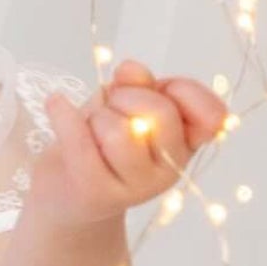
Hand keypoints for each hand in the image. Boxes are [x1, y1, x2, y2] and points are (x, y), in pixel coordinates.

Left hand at [30, 58, 227, 227]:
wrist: (65, 190)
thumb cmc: (102, 139)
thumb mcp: (126, 103)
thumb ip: (138, 85)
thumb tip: (132, 71)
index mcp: (186, 145)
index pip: (210, 115)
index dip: (186, 91)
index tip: (164, 86)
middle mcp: (169, 170)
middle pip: (160, 113)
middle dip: (129, 95)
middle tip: (113, 104)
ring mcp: (136, 188)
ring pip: (119, 130)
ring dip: (97, 116)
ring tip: (91, 127)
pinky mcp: (96, 194)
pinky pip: (80, 143)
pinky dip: (63, 115)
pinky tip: (56, 103)